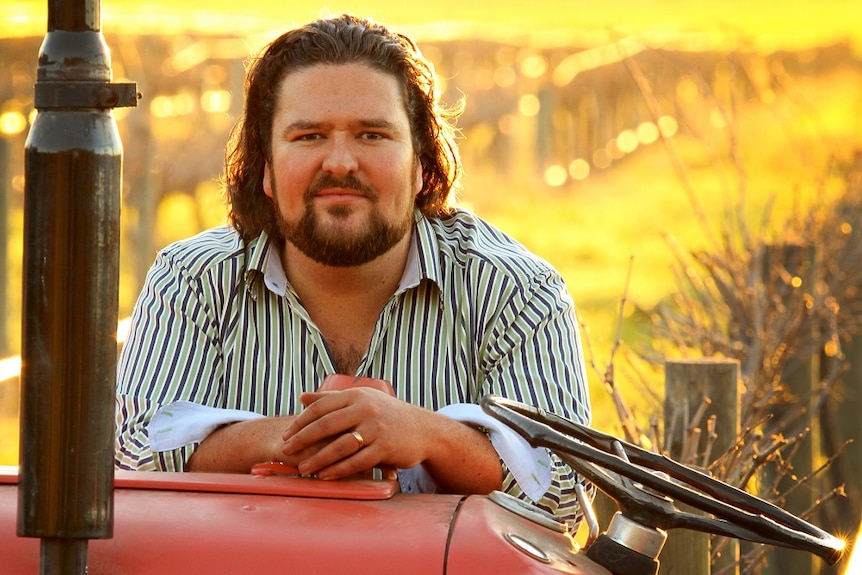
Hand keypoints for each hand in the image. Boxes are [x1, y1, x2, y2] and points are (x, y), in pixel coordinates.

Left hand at [281, 387, 433, 479]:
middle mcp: (366, 409)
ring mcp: (377, 429)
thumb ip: (332, 399)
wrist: (424, 430)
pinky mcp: (385, 448)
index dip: (301, 421)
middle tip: (286, 451)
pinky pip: (357, 462)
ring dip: (318, 459)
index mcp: (357, 395)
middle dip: (303, 439)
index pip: (322, 407)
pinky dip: (339, 470)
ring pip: (340, 446)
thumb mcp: (362, 400)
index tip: (286, 434)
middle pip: (327, 424)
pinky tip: (325, 476)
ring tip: (302, 468)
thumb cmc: (387, 415)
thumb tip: (301, 398)